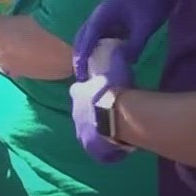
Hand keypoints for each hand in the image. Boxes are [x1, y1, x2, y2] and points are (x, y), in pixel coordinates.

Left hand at [71, 38, 132, 163]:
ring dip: (99, 129)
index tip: (99, 93)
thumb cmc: (114, 89)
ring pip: (89, 131)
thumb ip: (115, 59)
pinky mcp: (91, 148)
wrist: (116, 114)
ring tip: (114, 128)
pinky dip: (106, 146)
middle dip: (92, 112)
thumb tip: (120, 47)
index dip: (88, 92)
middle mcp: (75, 113)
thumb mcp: (114, 68)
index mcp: (77, 94)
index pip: (78, 91)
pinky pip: (99, 147)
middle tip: (109, 112)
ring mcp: (81, 132)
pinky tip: (117, 144)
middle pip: (82, 112)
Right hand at [72, 0, 180, 80]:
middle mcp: (100, 14)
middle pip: (82, 37)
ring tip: (89, 71)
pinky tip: (103, 60)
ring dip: (87, 52)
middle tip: (82, 77)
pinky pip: (100, 36)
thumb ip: (134, 46)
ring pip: (89, 36)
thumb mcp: (145, 27)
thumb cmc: (153, 4)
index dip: (82, 58)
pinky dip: (97, 48)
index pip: (87, 38)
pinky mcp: (113, 19)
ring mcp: (106, 16)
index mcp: (103, 14)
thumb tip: (124, 65)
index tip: (81, 75)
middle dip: (80, 56)